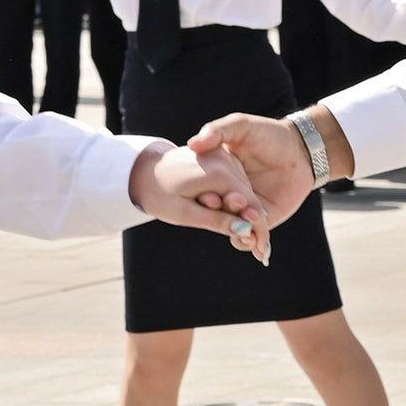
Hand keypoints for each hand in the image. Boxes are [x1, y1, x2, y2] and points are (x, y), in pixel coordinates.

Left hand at [131, 140, 269, 263]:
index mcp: (217, 173)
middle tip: (256, 249)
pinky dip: (237, 197)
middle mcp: (224, 159)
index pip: (250, 204)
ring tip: (242, 233)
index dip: (259, 229)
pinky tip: (232, 213)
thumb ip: (216, 221)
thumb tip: (245, 231)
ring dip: (245, 209)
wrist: (143, 170)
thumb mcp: (185, 214)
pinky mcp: (220, 154)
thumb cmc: (159, 195)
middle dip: (254, 221)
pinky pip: (236, 179)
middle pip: (250, 195)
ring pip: (244, 187)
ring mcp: (223, 154)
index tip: (262, 251)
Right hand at [187, 110, 320, 229]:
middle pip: (215, 212)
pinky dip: (246, 243)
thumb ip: (216, 131)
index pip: (202, 191)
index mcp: (218, 174)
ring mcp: (245, 208)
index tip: (206, 196)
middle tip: (229, 211)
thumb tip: (193, 144)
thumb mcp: (240, 125)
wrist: (301, 149)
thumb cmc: (269, 133)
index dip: (202, 196)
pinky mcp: (263, 219)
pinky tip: (252, 241)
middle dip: (218, 215)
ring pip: (230, 228)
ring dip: (233, 231)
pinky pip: (249, 236)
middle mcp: (229, 192)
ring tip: (243, 227)